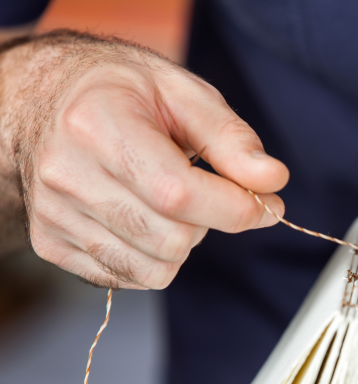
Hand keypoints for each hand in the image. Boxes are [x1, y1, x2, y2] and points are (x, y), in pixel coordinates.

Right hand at [0, 31, 287, 287]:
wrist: (46, 100)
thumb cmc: (119, 93)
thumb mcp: (183, 94)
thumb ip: (231, 139)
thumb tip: (272, 179)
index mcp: (97, 126)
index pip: (178, 194)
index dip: (235, 208)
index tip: (267, 203)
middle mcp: (66, 176)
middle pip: (172, 239)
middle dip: (210, 222)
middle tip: (206, 190)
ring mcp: (54, 215)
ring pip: (155, 269)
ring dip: (182, 242)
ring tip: (168, 200)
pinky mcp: (51, 243)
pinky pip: (129, 278)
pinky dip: (154, 257)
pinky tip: (144, 217)